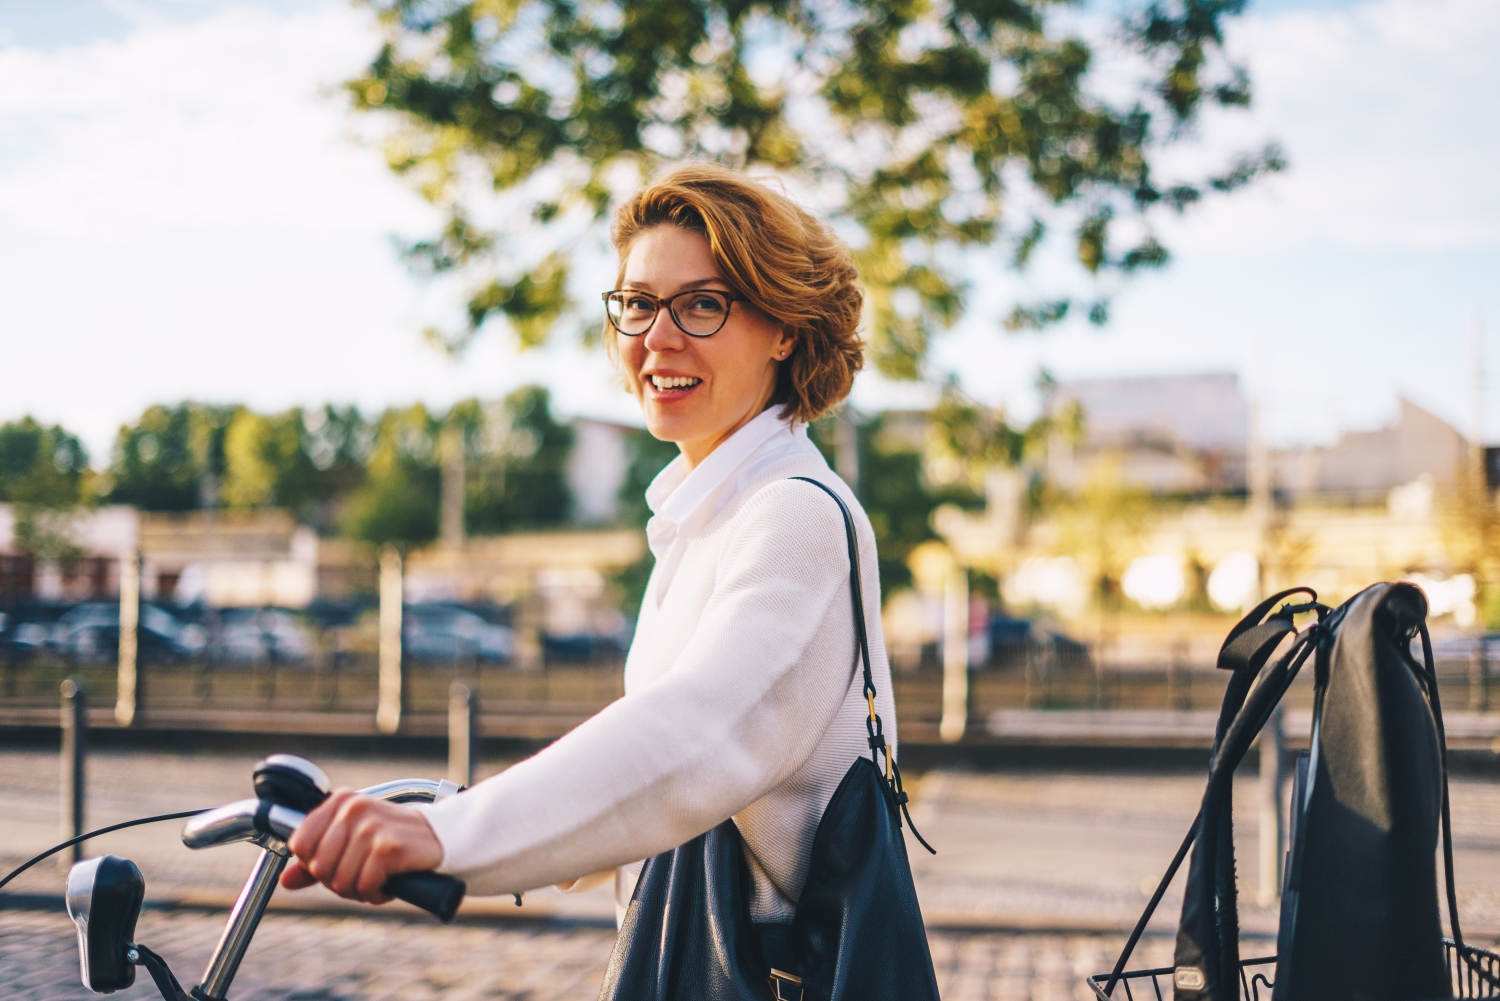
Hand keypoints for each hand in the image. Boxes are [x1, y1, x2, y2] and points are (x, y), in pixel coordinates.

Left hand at [279, 788, 443, 903]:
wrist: (440, 837)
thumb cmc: (392, 840)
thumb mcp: (351, 844)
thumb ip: (316, 861)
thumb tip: (286, 881)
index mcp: (340, 801)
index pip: (300, 844)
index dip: (315, 864)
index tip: (338, 863)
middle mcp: (353, 809)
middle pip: (319, 867)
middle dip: (339, 882)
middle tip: (362, 875)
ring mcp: (371, 826)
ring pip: (341, 881)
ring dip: (359, 890)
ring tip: (377, 878)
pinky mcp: (389, 846)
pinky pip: (365, 886)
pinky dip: (376, 893)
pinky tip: (388, 883)